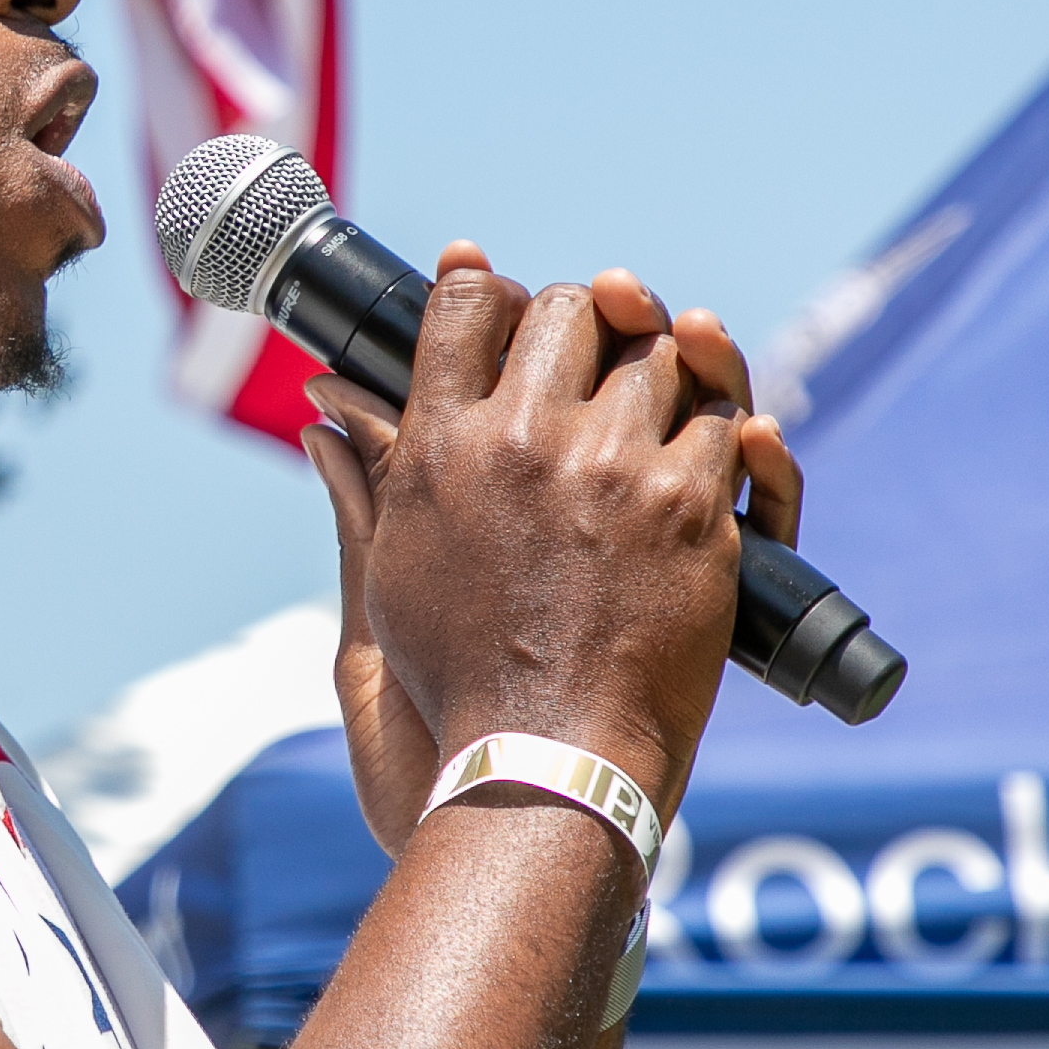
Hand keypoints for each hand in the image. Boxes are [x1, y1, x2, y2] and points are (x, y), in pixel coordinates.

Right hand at [313, 248, 800, 819]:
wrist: (548, 759)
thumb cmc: (456, 684)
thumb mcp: (386, 578)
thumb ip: (361, 485)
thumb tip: (322, 414)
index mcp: (441, 446)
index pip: (467, 306)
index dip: (494, 290)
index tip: (510, 307)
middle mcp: (524, 440)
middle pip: (571, 310)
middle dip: (588, 323)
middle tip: (594, 365)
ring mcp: (613, 468)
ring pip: (660, 352)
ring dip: (664, 373)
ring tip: (657, 413)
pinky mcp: (691, 508)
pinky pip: (727, 424)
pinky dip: (727, 433)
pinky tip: (715, 456)